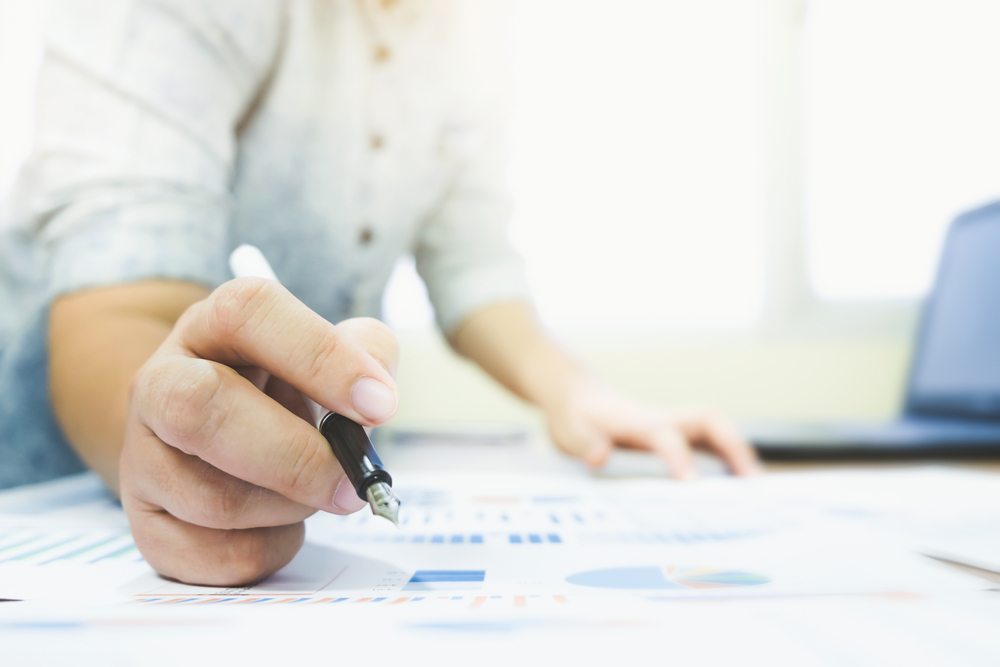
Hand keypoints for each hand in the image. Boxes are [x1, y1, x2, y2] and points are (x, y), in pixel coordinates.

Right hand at [119, 278, 398, 585]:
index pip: (249, 313)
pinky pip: (216, 556)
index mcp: (212, 326)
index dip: (320, 357)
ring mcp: (141, 458)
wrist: (220, 435)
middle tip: (353, 484)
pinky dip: (270, 548)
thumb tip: (374, 398)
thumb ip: (366, 352)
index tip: (380, 405)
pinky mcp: (145, 526)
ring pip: (213, 500)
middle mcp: (160, 383)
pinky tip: (280, 522)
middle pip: (201, 408)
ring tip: (313, 493)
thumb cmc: (285, 391)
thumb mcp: (332, 355)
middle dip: (294, 456)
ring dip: (288, 508)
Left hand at [544, 379, 759, 478]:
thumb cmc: (576, 419)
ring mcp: (672, 424)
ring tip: (755, 484)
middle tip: (752, 481)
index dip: (679, 456)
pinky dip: (729, 456)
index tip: (691, 484)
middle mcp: (662, 419)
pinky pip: (710, 440)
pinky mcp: (676, 434)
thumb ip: (583, 444)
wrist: (577, 398)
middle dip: (733, 445)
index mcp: (637, 422)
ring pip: (716, 427)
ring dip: (738, 451)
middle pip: (709, 420)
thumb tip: (599, 457)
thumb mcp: (568, 433)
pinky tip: (738, 482)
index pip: (666, 435)